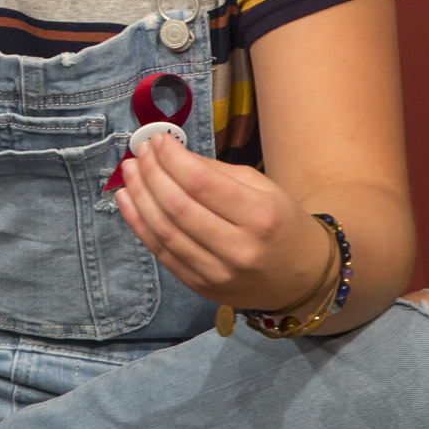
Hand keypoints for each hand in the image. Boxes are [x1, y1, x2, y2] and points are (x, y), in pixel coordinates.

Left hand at [114, 133, 329, 312]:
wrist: (302, 278)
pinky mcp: (201, 287)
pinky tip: (126, 200)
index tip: (157, 141)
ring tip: (129, 172)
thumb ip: (216, 171)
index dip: (172, 159)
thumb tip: (169, 154)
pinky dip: (138, 224)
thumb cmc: (281, 223)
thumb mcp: (263, 188)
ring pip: (164, 231)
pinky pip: (161, 253)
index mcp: (261, 216)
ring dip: (139, 197)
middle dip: (151, 174)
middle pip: (178, 206)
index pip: (202, 183)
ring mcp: (218, 273)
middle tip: (139, 153)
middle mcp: (240, 248)